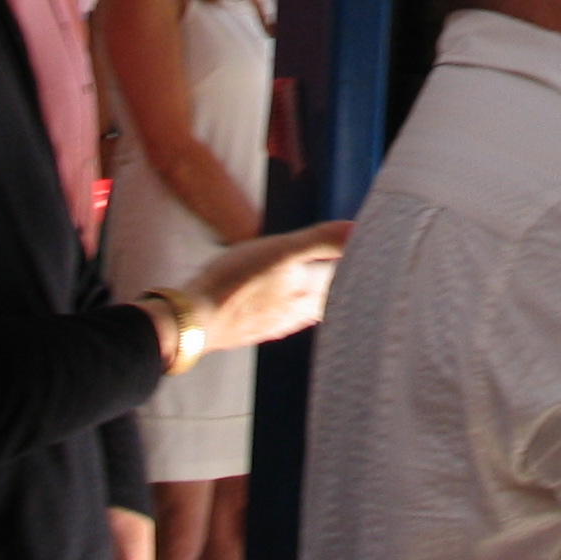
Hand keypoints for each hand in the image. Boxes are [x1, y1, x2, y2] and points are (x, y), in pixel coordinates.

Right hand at [183, 220, 350, 350]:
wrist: (194, 321)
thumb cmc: (234, 283)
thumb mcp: (279, 250)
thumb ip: (321, 240)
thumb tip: (358, 231)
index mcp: (311, 292)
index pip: (346, 273)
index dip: (356, 256)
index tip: (366, 244)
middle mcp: (300, 313)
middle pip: (330, 293)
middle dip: (339, 275)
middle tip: (347, 258)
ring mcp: (278, 324)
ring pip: (309, 306)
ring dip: (318, 291)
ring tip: (324, 276)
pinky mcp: (258, 328)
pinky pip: (286, 315)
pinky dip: (294, 303)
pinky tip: (285, 299)